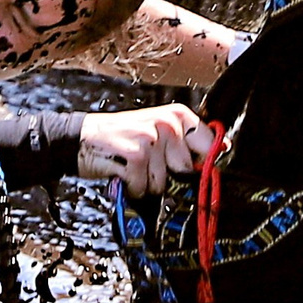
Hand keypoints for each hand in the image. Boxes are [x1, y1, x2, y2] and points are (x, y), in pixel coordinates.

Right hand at [77, 104, 213, 196]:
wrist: (80, 138)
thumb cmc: (121, 137)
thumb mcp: (157, 130)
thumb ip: (186, 140)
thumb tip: (222, 150)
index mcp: (178, 114)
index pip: (210, 145)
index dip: (200, 164)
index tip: (185, 166)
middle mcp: (167, 123)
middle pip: (185, 170)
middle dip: (166, 174)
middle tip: (146, 161)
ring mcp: (151, 139)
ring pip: (163, 183)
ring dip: (145, 182)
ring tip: (131, 165)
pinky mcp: (135, 156)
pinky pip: (143, 187)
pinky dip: (131, 187)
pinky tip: (122, 172)